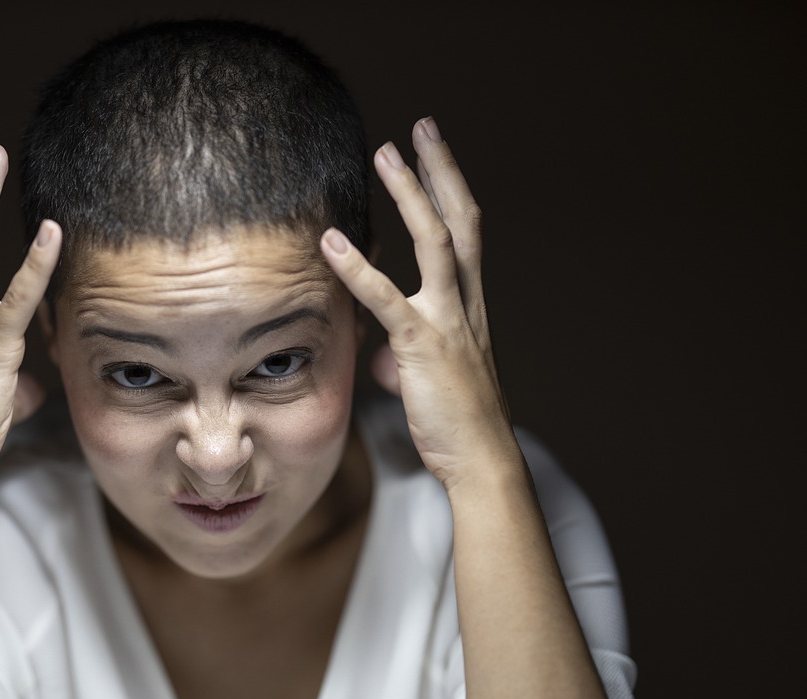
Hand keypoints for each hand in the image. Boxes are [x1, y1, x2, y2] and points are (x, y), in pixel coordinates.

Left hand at [320, 117, 517, 489]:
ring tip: (385, 152)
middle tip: (422, 125)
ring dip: (409, 193)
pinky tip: (330, 243)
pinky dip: (356, 268)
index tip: (433, 156)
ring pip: (434, 240)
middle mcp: (466, 302)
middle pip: (460, 218)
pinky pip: (386, 298)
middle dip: (440, 170)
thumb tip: (385, 356)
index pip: (465, 233)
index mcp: (470, 306)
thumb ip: (408, 354)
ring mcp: (448, 319)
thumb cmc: (456, 423)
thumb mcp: (431, 378)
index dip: (450, 191)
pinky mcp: (423, 344)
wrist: (481, 459)